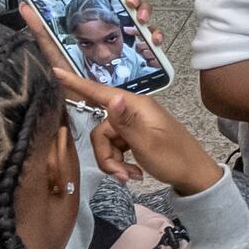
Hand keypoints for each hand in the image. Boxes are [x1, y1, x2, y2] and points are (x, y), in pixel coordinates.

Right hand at [59, 70, 223, 194]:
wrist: (194, 176)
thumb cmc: (174, 159)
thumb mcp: (148, 143)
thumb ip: (126, 122)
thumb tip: (113, 98)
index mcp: (137, 106)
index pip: (101, 92)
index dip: (76, 83)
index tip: (55, 71)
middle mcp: (133, 111)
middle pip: (101, 129)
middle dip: (106, 154)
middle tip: (121, 174)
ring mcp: (134, 124)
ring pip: (106, 141)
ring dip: (114, 162)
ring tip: (131, 176)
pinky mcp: (135, 137)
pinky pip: (116, 147)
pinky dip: (120, 162)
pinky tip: (134, 173)